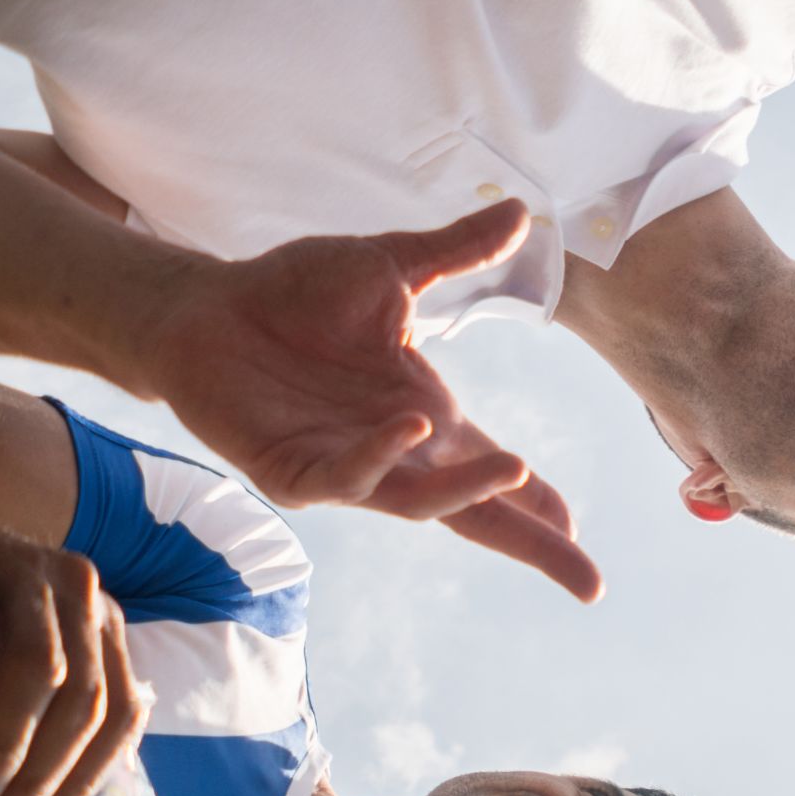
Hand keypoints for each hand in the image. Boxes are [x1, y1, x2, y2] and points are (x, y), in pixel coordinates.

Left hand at [164, 207, 605, 600]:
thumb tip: (525, 214)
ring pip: (420, 501)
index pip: (495, 470)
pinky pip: (345, 479)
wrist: (206, 306)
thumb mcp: (390, 266)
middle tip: (587, 580)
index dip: (539, 504)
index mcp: (425, 417)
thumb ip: (457, 251)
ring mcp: (346, 468)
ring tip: (514, 469)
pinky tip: (407, 426)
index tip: (584, 532)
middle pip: (476, 513)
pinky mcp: (293, 472)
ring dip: (468, 492)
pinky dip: (377, 459)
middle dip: (531, 545)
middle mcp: (396, 454)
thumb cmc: (294, 293)